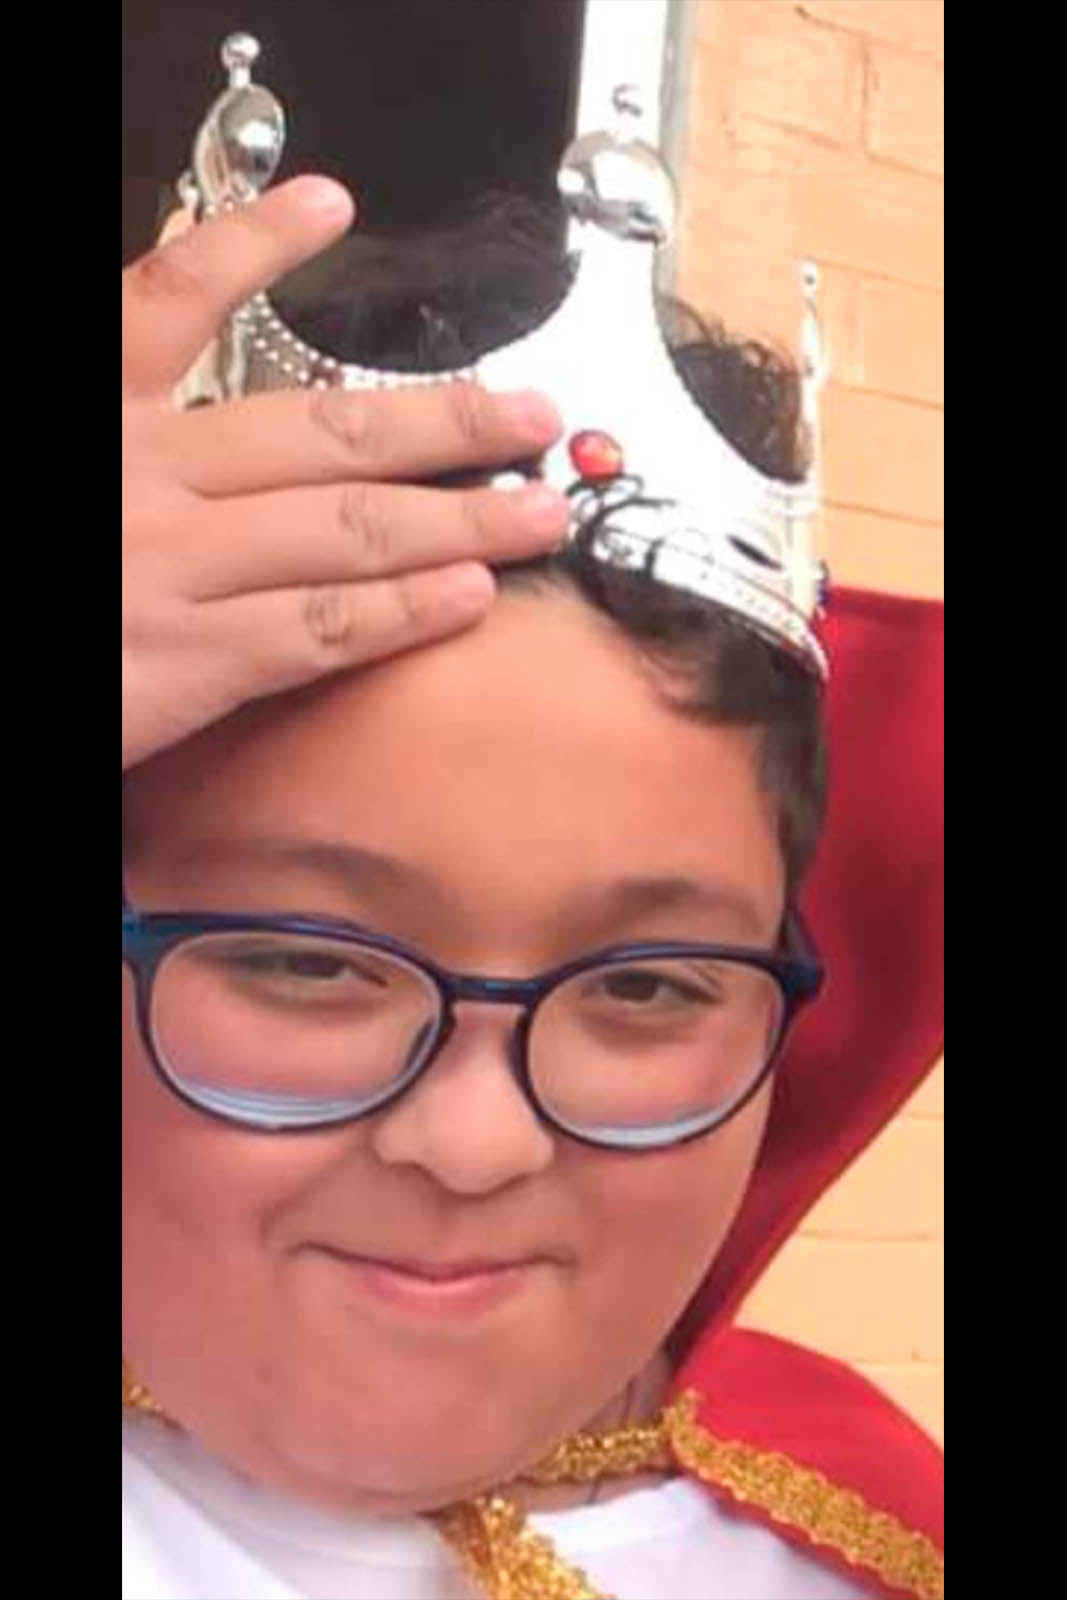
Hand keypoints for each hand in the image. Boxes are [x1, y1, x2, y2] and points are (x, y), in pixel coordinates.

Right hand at [122, 177, 566, 770]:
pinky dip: (405, 612)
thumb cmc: (39, 586)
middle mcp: (140, 478)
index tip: (328, 205)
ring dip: (460, 517)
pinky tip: (471, 597)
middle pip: (321, 428)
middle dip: (443, 419)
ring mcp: (170, 567)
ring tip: (540, 510)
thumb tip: (197, 421)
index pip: (171, 303)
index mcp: (95, 420)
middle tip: (530, 413)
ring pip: (347, 526)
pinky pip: (321, 628)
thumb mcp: (71, 477)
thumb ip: (130, 434)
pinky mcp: (188, 662)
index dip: (253, 247)